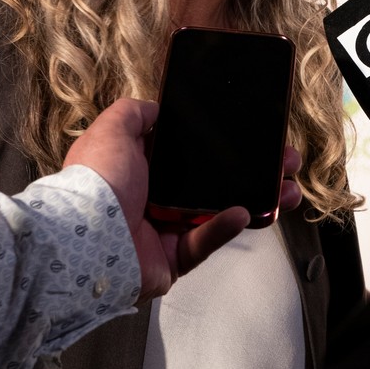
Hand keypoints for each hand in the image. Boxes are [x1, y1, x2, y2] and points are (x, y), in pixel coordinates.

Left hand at [64, 98, 301, 300]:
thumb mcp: (111, 130)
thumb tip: (155, 108)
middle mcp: (152, 198)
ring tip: (283, 191)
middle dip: (250, 173)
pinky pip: (206, 242)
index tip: (248, 137)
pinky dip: (225, 227)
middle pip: (211, 183)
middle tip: (281, 164)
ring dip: (253, 200)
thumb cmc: (95, 183)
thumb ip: (134, 113)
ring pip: (217, 213)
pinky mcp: (172, 259)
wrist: (86, 239)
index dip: (219, 146)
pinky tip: (246, 212)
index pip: (187, 154)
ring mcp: (164, 230)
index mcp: (138, 168)